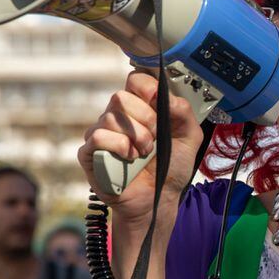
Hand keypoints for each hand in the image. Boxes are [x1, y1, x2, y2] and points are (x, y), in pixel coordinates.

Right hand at [78, 70, 204, 223]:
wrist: (159, 198)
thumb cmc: (170, 167)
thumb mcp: (189, 138)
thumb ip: (184, 113)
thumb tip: (168, 96)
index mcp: (140, 107)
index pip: (134, 80)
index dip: (147, 88)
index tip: (159, 103)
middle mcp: (118, 117)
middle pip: (120, 96)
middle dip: (144, 117)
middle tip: (155, 136)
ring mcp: (102, 133)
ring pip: (110, 117)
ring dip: (135, 136)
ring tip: (144, 152)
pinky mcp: (90, 152)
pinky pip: (97, 136)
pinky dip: (118, 146)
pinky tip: (129, 158)